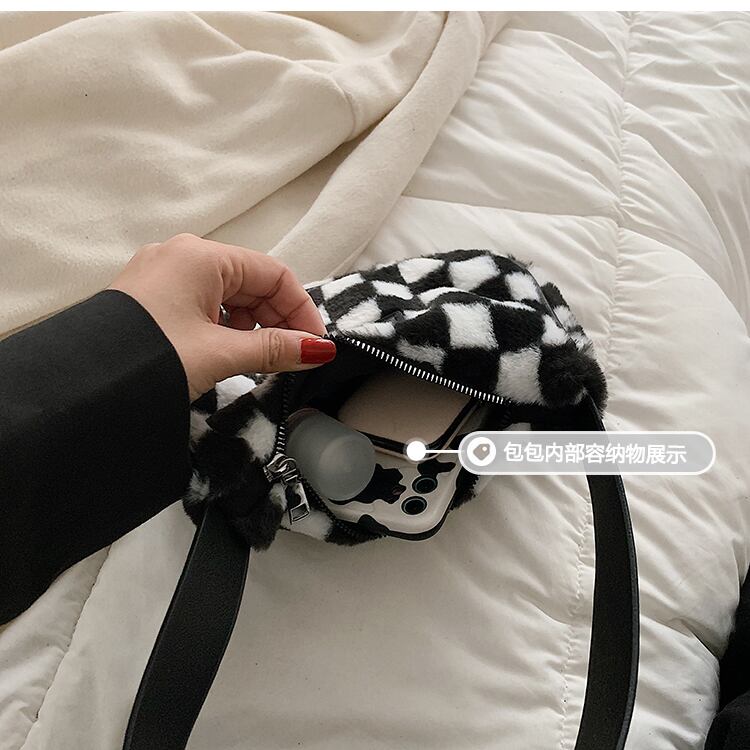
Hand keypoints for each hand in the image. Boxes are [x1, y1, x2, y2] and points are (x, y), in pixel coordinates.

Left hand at [109, 234, 334, 400]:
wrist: (78, 387)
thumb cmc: (148, 359)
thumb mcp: (220, 354)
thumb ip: (273, 350)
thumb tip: (317, 350)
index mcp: (202, 257)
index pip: (274, 274)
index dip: (301, 310)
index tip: (315, 345)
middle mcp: (182, 257)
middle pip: (252, 283)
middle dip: (277, 320)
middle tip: (292, 357)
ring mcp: (163, 277)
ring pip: (228, 295)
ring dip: (252, 327)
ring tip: (259, 361)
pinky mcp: (151, 299)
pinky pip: (203, 305)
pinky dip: (224, 328)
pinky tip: (228, 354)